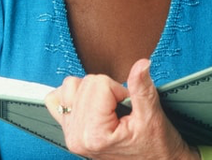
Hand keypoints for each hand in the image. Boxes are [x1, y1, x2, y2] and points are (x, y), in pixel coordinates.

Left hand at [44, 59, 199, 159]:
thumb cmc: (154, 146)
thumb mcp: (152, 116)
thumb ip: (142, 88)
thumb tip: (141, 64)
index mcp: (95, 134)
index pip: (100, 84)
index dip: (119, 90)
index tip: (127, 106)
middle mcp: (77, 136)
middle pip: (85, 84)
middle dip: (107, 90)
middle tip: (120, 109)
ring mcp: (71, 135)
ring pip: (70, 86)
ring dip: (91, 91)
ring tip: (107, 107)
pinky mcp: (70, 131)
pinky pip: (57, 100)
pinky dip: (72, 95)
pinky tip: (89, 104)